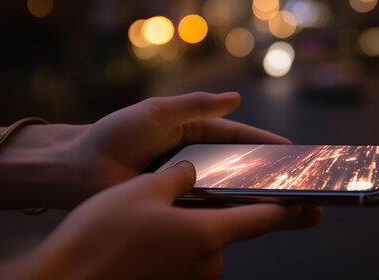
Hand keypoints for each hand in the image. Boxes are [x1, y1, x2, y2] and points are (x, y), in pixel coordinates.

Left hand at [0, 92, 288, 208]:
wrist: (79, 169)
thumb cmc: (115, 135)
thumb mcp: (158, 112)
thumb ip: (196, 105)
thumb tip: (235, 97)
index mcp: (194, 134)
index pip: (236, 137)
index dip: (263, 142)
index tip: (291, 150)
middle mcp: (196, 162)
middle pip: (239, 168)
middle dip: (269, 175)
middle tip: (299, 184)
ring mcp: (188, 188)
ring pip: (229, 193)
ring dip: (257, 199)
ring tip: (288, 206)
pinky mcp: (177, 211)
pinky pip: (208, 213)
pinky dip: (229, 216)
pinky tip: (253, 220)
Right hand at [0, 162, 322, 278]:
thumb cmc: (104, 236)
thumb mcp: (144, 190)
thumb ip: (179, 178)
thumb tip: (192, 173)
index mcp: (208, 236)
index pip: (263, 219)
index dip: (291, 210)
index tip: (315, 208)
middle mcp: (207, 261)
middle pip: (223, 227)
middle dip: (208, 211)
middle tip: (173, 201)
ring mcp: (189, 277)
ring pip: (199, 241)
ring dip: (185, 226)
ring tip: (143, 219)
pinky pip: (182, 254)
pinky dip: (172, 241)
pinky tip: (141, 234)